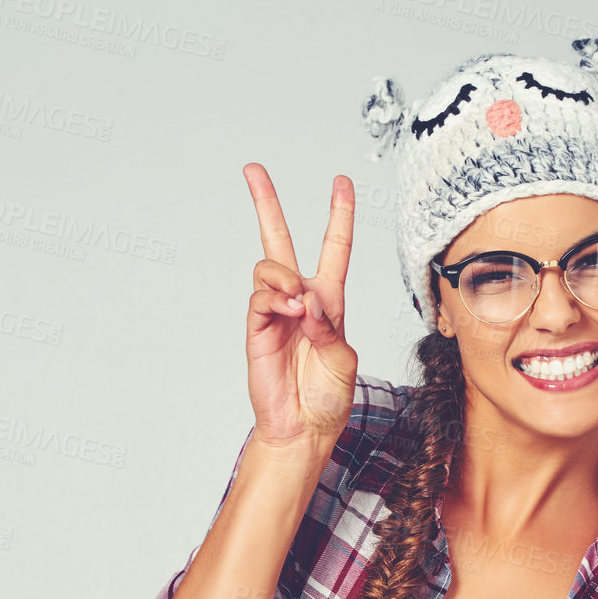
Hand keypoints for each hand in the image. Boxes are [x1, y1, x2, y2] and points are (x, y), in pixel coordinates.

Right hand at [243, 163, 358, 462]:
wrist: (305, 429)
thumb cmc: (330, 398)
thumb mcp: (345, 361)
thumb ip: (330, 328)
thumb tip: (307, 300)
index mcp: (330, 303)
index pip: (334, 249)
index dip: (339, 215)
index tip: (342, 182)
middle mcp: (301, 301)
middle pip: (279, 241)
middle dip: (266, 204)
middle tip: (253, 169)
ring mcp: (276, 312)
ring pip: (270, 268)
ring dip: (286, 278)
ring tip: (299, 305)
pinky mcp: (257, 328)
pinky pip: (260, 296)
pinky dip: (277, 299)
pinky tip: (291, 313)